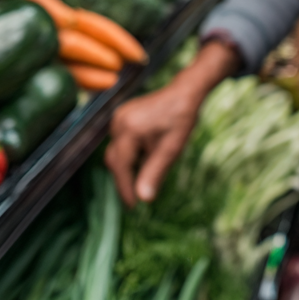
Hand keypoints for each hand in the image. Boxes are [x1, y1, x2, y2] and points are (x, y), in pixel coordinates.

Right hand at [104, 39, 238, 204]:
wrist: (184, 92)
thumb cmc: (181, 119)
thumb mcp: (171, 149)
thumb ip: (155, 173)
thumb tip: (144, 199)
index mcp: (129, 129)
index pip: (121, 166)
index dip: (125, 188)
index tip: (133, 206)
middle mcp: (118, 122)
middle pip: (114, 159)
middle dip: (124, 180)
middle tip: (136, 199)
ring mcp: (118, 118)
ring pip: (116, 152)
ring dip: (127, 168)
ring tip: (142, 181)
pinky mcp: (121, 116)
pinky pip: (119, 142)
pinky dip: (128, 155)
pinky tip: (143, 162)